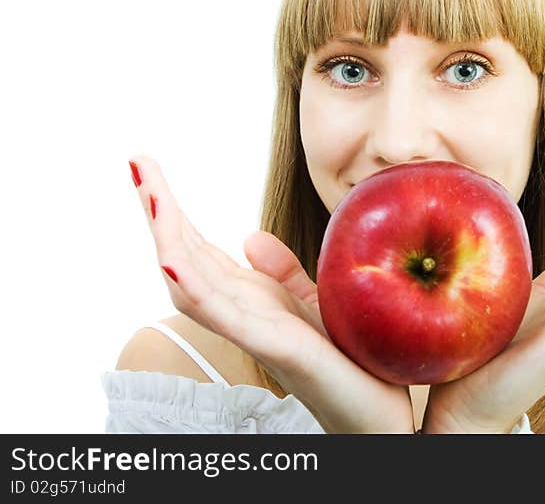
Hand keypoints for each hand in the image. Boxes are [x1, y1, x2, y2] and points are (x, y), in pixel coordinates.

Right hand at [128, 155, 414, 432]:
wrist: (378, 413)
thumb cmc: (348, 357)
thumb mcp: (314, 301)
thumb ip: (283, 272)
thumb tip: (249, 236)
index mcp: (252, 299)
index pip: (199, 249)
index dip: (173, 211)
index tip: (148, 166)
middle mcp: (244, 312)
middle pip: (187, 256)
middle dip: (160, 211)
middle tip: (137, 160)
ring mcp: (254, 330)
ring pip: (194, 281)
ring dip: (167, 237)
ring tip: (150, 193)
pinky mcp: (275, 346)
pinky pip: (225, 316)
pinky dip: (194, 288)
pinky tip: (172, 258)